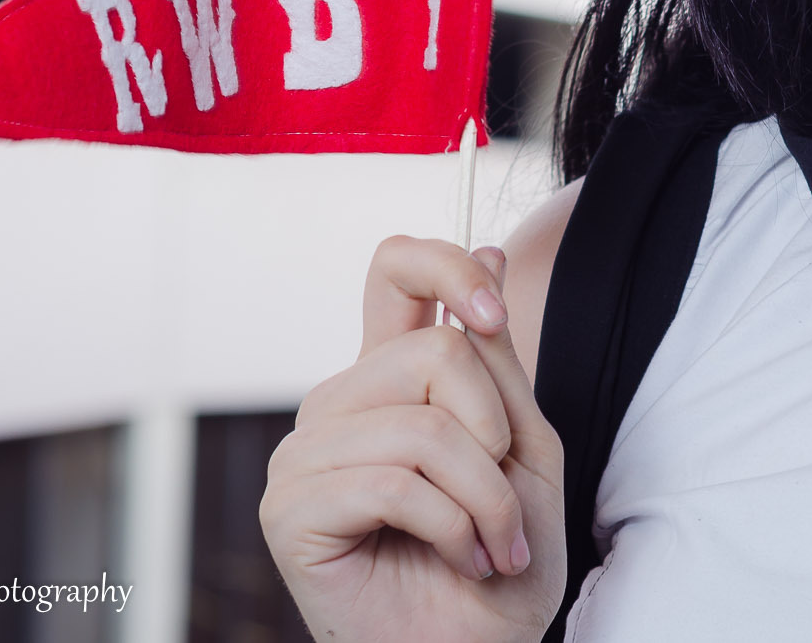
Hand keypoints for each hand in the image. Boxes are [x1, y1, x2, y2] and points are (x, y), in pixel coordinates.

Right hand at [261, 236, 565, 641]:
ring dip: (483, 497)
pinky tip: (458, 559)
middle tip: (507, 505)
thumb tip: (491, 251)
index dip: (445, 266)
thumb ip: (497, 361)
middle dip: (497, 433)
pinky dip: (451, 527)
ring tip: (492, 545)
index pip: (393, 270)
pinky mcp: (290, 511)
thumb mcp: (521, 445)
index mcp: (390, 378)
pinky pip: (394, 483)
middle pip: (434, 351)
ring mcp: (305, 455)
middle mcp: (338, 404)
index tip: (494, 315)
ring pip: (423, 425)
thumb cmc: (501, 560)